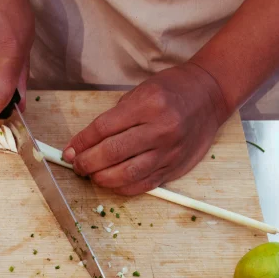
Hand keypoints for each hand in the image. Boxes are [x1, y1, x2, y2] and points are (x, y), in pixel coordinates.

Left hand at [62, 63, 229, 195]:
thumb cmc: (172, 90)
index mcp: (148, 104)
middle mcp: (160, 129)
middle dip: (87, 162)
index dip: (81, 142)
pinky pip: (142, 185)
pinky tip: (111, 183)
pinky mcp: (174, 167)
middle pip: (112, 153)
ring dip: (102, 178)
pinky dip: (122, 187)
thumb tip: (85, 143)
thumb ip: (116, 117)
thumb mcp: (142, 91)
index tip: (69, 151)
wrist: (209, 96)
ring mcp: (169, 151)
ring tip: (91, 175)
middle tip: (77, 165)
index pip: (103, 128)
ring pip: (126, 174)